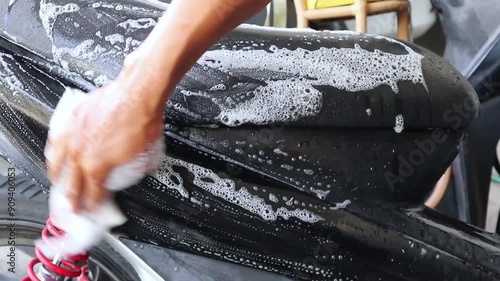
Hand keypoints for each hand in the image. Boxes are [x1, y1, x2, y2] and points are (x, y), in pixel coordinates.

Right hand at [45, 80, 163, 212]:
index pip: (91, 195)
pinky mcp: (71, 118)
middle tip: (70, 206)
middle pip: (70, 183)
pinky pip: (56, 139)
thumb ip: (129, 173)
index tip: (91, 210)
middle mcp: (80, 153)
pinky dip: (54, 149)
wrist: (138, 95)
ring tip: (56, 182)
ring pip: (56, 162)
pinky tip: (54, 151)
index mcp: (97, 167)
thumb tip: (128, 176)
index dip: (91, 207)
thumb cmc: (143, 122)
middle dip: (70, 199)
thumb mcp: (144, 159)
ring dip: (56, 176)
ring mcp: (73, 135)